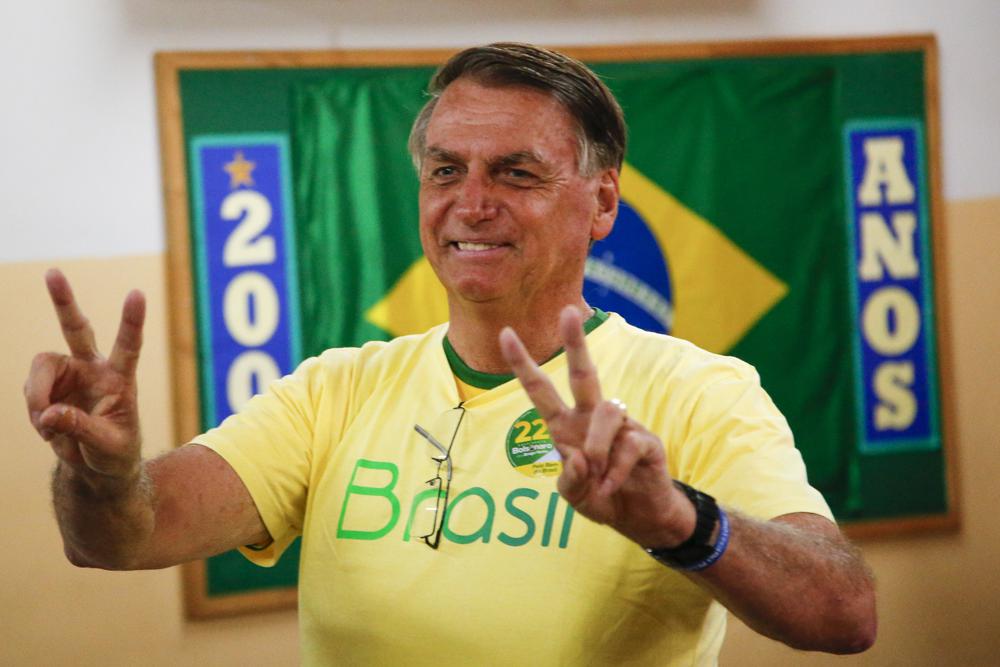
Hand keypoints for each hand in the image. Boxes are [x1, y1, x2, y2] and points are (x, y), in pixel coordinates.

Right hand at [24, 269, 145, 480]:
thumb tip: (49, 414)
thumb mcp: (107, 446)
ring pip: (40, 369)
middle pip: (77, 328)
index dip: (132, 321)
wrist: (98, 465)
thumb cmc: (115, 452)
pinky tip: (49, 430)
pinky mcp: (48, 388)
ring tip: (49, 428)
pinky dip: (35, 413)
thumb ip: (81, 428)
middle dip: (63, 301)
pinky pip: (30, 392)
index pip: (129, 345)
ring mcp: (68, 375)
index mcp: (120, 378)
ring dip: (37, 398)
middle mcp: (93, 368)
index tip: (138, 293)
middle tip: (52, 272)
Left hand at [498, 306, 694, 547]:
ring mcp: (622, 426)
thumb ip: (570, 482)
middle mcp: (591, 419)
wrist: (642, 517)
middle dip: (575, 343)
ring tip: (598, 478)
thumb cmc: (602, 497)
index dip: (522, 364)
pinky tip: (612, 486)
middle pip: (584, 374)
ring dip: (598, 447)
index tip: (506, 334)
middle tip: (568, 312)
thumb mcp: (575, 497)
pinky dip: (615, 472)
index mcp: (565, 426)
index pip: (541, 390)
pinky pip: (628, 444)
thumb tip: (578, 458)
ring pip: (606, 412)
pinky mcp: (646, 440)